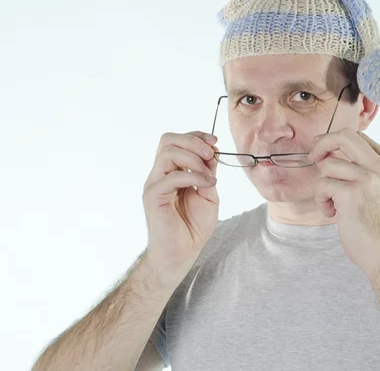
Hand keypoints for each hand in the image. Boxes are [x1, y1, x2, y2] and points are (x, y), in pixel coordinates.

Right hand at [142, 131, 219, 279]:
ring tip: (208, 172)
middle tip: (211, 154)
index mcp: (171, 171)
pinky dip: (193, 176)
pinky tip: (207, 184)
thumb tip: (213, 152)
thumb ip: (208, 173)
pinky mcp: (153, 196)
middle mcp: (160, 174)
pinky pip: (171, 176)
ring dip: (193, 157)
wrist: (181, 254)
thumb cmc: (193, 227)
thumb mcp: (208, 194)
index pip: (177, 141)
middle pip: (168, 140)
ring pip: (167, 152)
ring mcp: (154, 183)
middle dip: (194, 141)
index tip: (216, 142)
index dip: (197, 136)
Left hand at [308, 128, 379, 279]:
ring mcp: (368, 178)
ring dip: (323, 186)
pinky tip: (331, 213)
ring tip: (332, 205)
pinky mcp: (352, 193)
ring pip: (328, 165)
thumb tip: (328, 154)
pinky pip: (322, 185)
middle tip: (313, 157)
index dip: (336, 141)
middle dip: (322, 143)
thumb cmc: (378, 226)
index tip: (324, 152)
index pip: (358, 137)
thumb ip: (362, 170)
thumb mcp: (379, 189)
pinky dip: (321, 200)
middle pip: (344, 136)